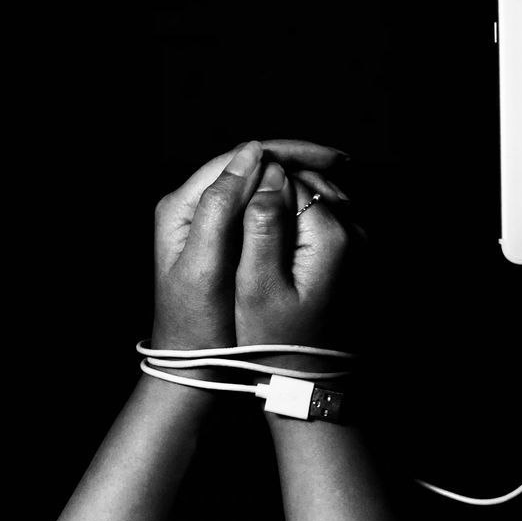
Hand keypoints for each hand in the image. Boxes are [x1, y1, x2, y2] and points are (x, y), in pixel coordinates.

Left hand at [152, 140, 349, 349]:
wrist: (190, 367)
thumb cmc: (195, 326)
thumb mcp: (203, 268)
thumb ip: (218, 209)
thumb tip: (249, 156)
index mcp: (182, 207)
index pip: (237, 160)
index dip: (283, 153)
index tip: (326, 159)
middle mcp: (194, 207)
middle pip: (250, 166)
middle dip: (296, 160)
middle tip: (340, 162)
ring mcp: (211, 223)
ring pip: (259, 184)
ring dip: (297, 177)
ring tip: (336, 180)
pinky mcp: (227, 239)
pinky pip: (262, 206)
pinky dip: (291, 200)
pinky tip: (318, 204)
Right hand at [235, 163, 361, 350]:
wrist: (312, 379)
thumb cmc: (277, 341)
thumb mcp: (256, 287)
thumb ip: (262, 226)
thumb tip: (267, 175)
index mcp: (332, 237)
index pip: (292, 180)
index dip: (260, 181)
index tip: (234, 195)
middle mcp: (356, 234)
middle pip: (313, 182)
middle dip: (280, 183)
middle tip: (246, 201)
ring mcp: (362, 244)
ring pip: (324, 195)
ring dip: (294, 196)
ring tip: (260, 214)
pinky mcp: (358, 255)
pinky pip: (332, 215)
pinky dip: (307, 213)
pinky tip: (282, 231)